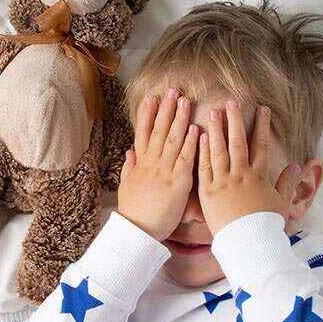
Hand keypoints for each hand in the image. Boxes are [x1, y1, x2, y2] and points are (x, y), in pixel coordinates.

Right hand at [118, 88, 198, 240]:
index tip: (151, 97)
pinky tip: (195, 128)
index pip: (142, 133)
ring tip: (184, 100)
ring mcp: (163, 171)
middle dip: (165, 109)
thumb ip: (129, 167)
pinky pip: (184, 159)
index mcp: (140, 164)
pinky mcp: (177, 182)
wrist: (138, 232)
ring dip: (179, 118)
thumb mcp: (127, 187)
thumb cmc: (134, 212)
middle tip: (172, 90)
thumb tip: (129, 151)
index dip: (146, 113)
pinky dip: (189, 143)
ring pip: (171, 139)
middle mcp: (151, 163)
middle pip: (158, 130)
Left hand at [197, 101, 299, 234]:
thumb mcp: (282, 203)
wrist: (249, 244)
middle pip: (239, 142)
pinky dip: (202, 151)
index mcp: (259, 177)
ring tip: (214, 112)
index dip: (262, 126)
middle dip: (236, 120)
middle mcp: (241, 175)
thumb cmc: (266, 226)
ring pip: (220, 151)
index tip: (262, 109)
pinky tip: (199, 136)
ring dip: (217, 130)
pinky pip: (205, 167)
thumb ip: (289, 183)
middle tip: (232, 101)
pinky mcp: (209, 193)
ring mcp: (224, 183)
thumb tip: (298, 165)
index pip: (261, 146)